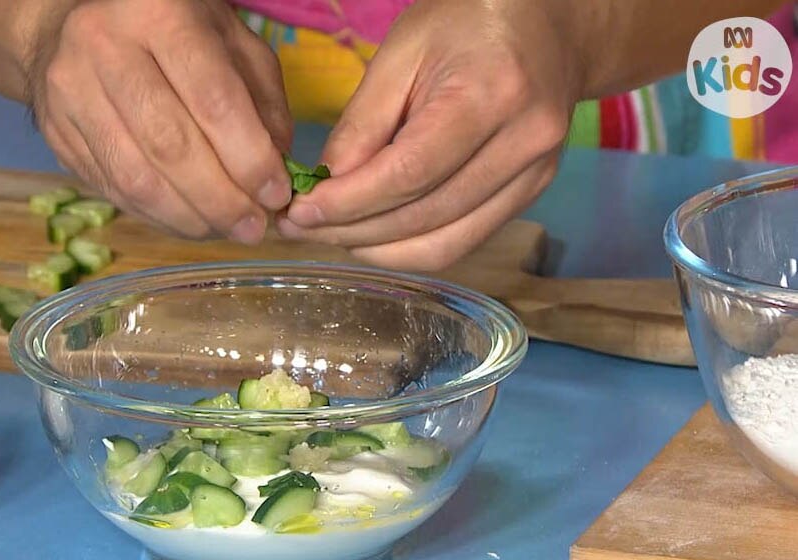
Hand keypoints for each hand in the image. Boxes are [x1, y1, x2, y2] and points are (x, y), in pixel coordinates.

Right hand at [30, 0, 292, 243]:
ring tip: (225, 230)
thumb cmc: (170, 30)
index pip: (213, 101)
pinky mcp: (56, 131)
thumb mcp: (230, 40)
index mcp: (160, 14)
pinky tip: (189, 220)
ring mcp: (71, 92)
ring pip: (136, 178)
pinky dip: (158, 216)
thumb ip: (261, 101)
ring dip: (189, 218)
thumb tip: (276, 173)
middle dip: (221, 200)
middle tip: (254, 227)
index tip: (276, 195)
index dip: (250, 159)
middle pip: (171, 146)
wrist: (73, 21)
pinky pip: (112, 190)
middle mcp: (105, 48)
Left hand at [276, 0, 579, 269]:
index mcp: (491, 94)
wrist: (545, 24)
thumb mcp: (402, 50)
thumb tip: (327, 185)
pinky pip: (464, 241)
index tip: (300, 212)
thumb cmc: (466, 22)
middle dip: (353, 231)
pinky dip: (412, 248)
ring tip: (332, 235)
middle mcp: (523, 143)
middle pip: (425, 216)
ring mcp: (534, 175)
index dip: (348, 203)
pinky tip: (374, 236)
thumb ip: (363, 121)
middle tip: (301, 228)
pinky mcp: (531, 194)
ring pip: (446, 244)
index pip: (409, 173)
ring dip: (379, 250)